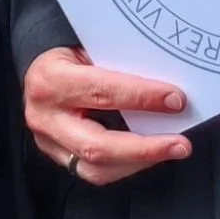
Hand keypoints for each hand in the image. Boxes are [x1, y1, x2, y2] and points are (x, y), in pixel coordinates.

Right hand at [24, 47, 190, 184]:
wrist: (38, 65)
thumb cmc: (68, 51)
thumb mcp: (87, 46)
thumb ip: (118, 65)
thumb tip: (164, 84)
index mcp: (51, 79)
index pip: (102, 92)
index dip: (142, 98)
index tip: (176, 100)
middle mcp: (44, 116)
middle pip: (98, 146)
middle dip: (145, 148)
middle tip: (180, 144)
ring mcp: (48, 141)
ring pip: (96, 168)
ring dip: (140, 162)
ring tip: (170, 150)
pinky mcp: (56, 155)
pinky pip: (93, 171)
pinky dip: (126, 165)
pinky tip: (147, 155)